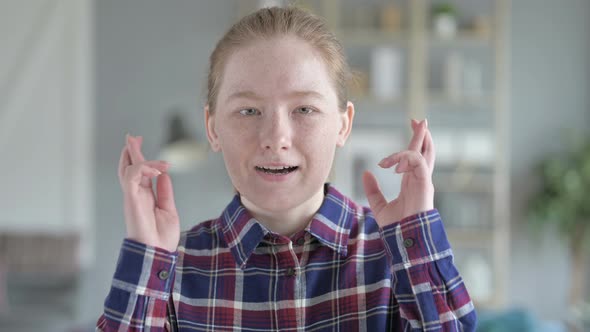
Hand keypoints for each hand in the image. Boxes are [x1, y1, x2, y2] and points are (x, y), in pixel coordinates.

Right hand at [118, 134, 179, 251]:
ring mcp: (132, 197)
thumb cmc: (161, 238)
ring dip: (140, 157)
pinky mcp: (131, 200)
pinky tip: (158, 169)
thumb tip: (164, 175)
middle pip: (129, 167)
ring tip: (154, 156)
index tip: (139, 143)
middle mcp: (136, 195)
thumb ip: (164, 192)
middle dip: (131, 151)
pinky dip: (144, 168)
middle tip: (133, 136)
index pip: (138, 173)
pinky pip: (132, 177)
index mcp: (144, 197)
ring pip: (128, 169)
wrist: (157, 254)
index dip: (139, 157)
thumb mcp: (168, 210)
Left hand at [362, 119, 434, 227]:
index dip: (413, 143)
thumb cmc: (396, 226)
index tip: (410, 128)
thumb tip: (367, 172)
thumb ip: (373, 189)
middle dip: (422, 134)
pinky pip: (417, 162)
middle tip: (417, 120)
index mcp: (411, 183)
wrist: (404, 239)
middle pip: (425, 152)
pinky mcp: (425, 183)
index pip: (415, 158)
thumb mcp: (379, 205)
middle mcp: (420, 180)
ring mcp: (424, 181)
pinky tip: (392, 164)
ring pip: (425, 153)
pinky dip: (405, 157)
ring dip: (418, 139)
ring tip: (414, 126)